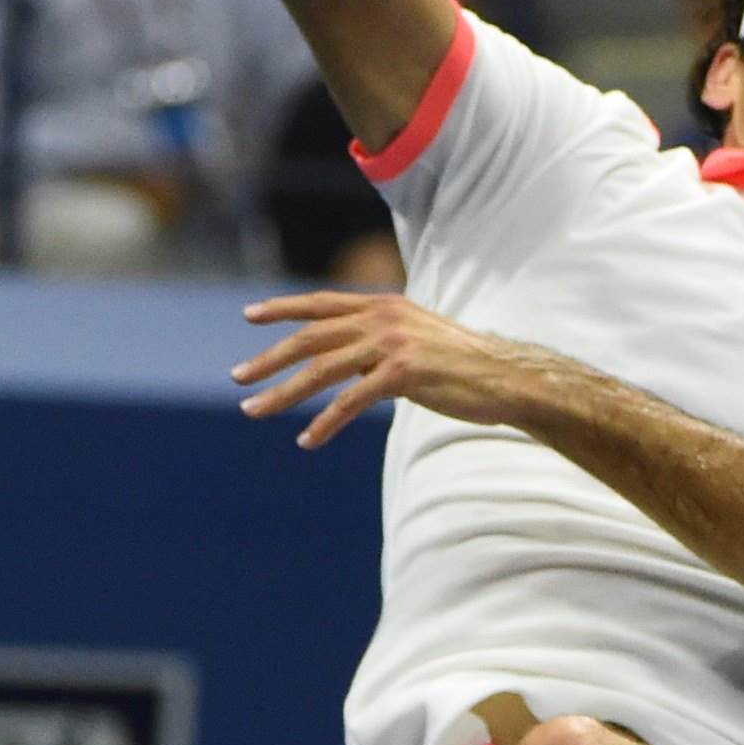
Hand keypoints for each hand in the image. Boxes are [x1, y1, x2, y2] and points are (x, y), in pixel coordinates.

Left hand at [234, 293, 569, 447]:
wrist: (505, 378)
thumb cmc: (462, 366)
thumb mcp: (414, 340)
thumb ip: (377, 343)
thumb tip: (343, 361)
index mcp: (383, 306)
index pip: (321, 304)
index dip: (283, 309)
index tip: (250, 316)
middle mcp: (382, 318)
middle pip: (310, 336)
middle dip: (269, 359)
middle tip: (238, 379)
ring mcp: (391, 344)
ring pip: (321, 369)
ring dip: (283, 393)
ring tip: (255, 411)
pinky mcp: (402, 374)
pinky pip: (349, 401)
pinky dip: (324, 423)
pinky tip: (307, 440)